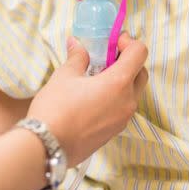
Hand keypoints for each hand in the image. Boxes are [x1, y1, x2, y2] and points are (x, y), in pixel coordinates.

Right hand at [27, 33, 148, 165]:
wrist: (47, 147)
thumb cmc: (56, 108)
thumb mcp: (65, 76)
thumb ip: (77, 57)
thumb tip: (77, 44)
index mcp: (119, 83)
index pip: (139, 53)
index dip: (128, 42)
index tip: (111, 41)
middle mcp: (128, 102)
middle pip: (141, 73)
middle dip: (127, 61)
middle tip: (105, 57)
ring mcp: (123, 119)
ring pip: (133, 92)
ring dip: (122, 80)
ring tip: (96, 77)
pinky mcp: (115, 131)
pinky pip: (123, 108)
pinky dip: (116, 97)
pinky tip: (93, 96)